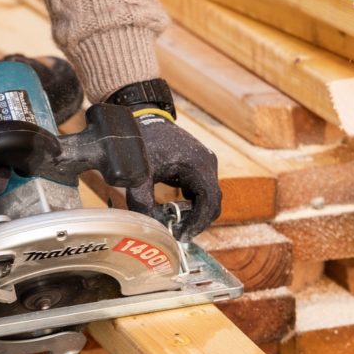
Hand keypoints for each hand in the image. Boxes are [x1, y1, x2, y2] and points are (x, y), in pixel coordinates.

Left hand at [131, 110, 221, 240]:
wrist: (143, 117)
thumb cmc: (142, 143)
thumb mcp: (140, 175)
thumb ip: (143, 201)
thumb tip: (150, 226)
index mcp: (199, 165)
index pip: (209, 202)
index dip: (199, 222)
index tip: (183, 235)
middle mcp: (208, 164)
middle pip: (213, 202)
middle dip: (197, 221)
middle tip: (178, 233)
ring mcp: (205, 163)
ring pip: (208, 197)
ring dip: (194, 212)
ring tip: (174, 222)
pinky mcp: (198, 165)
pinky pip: (201, 189)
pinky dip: (192, 202)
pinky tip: (174, 208)